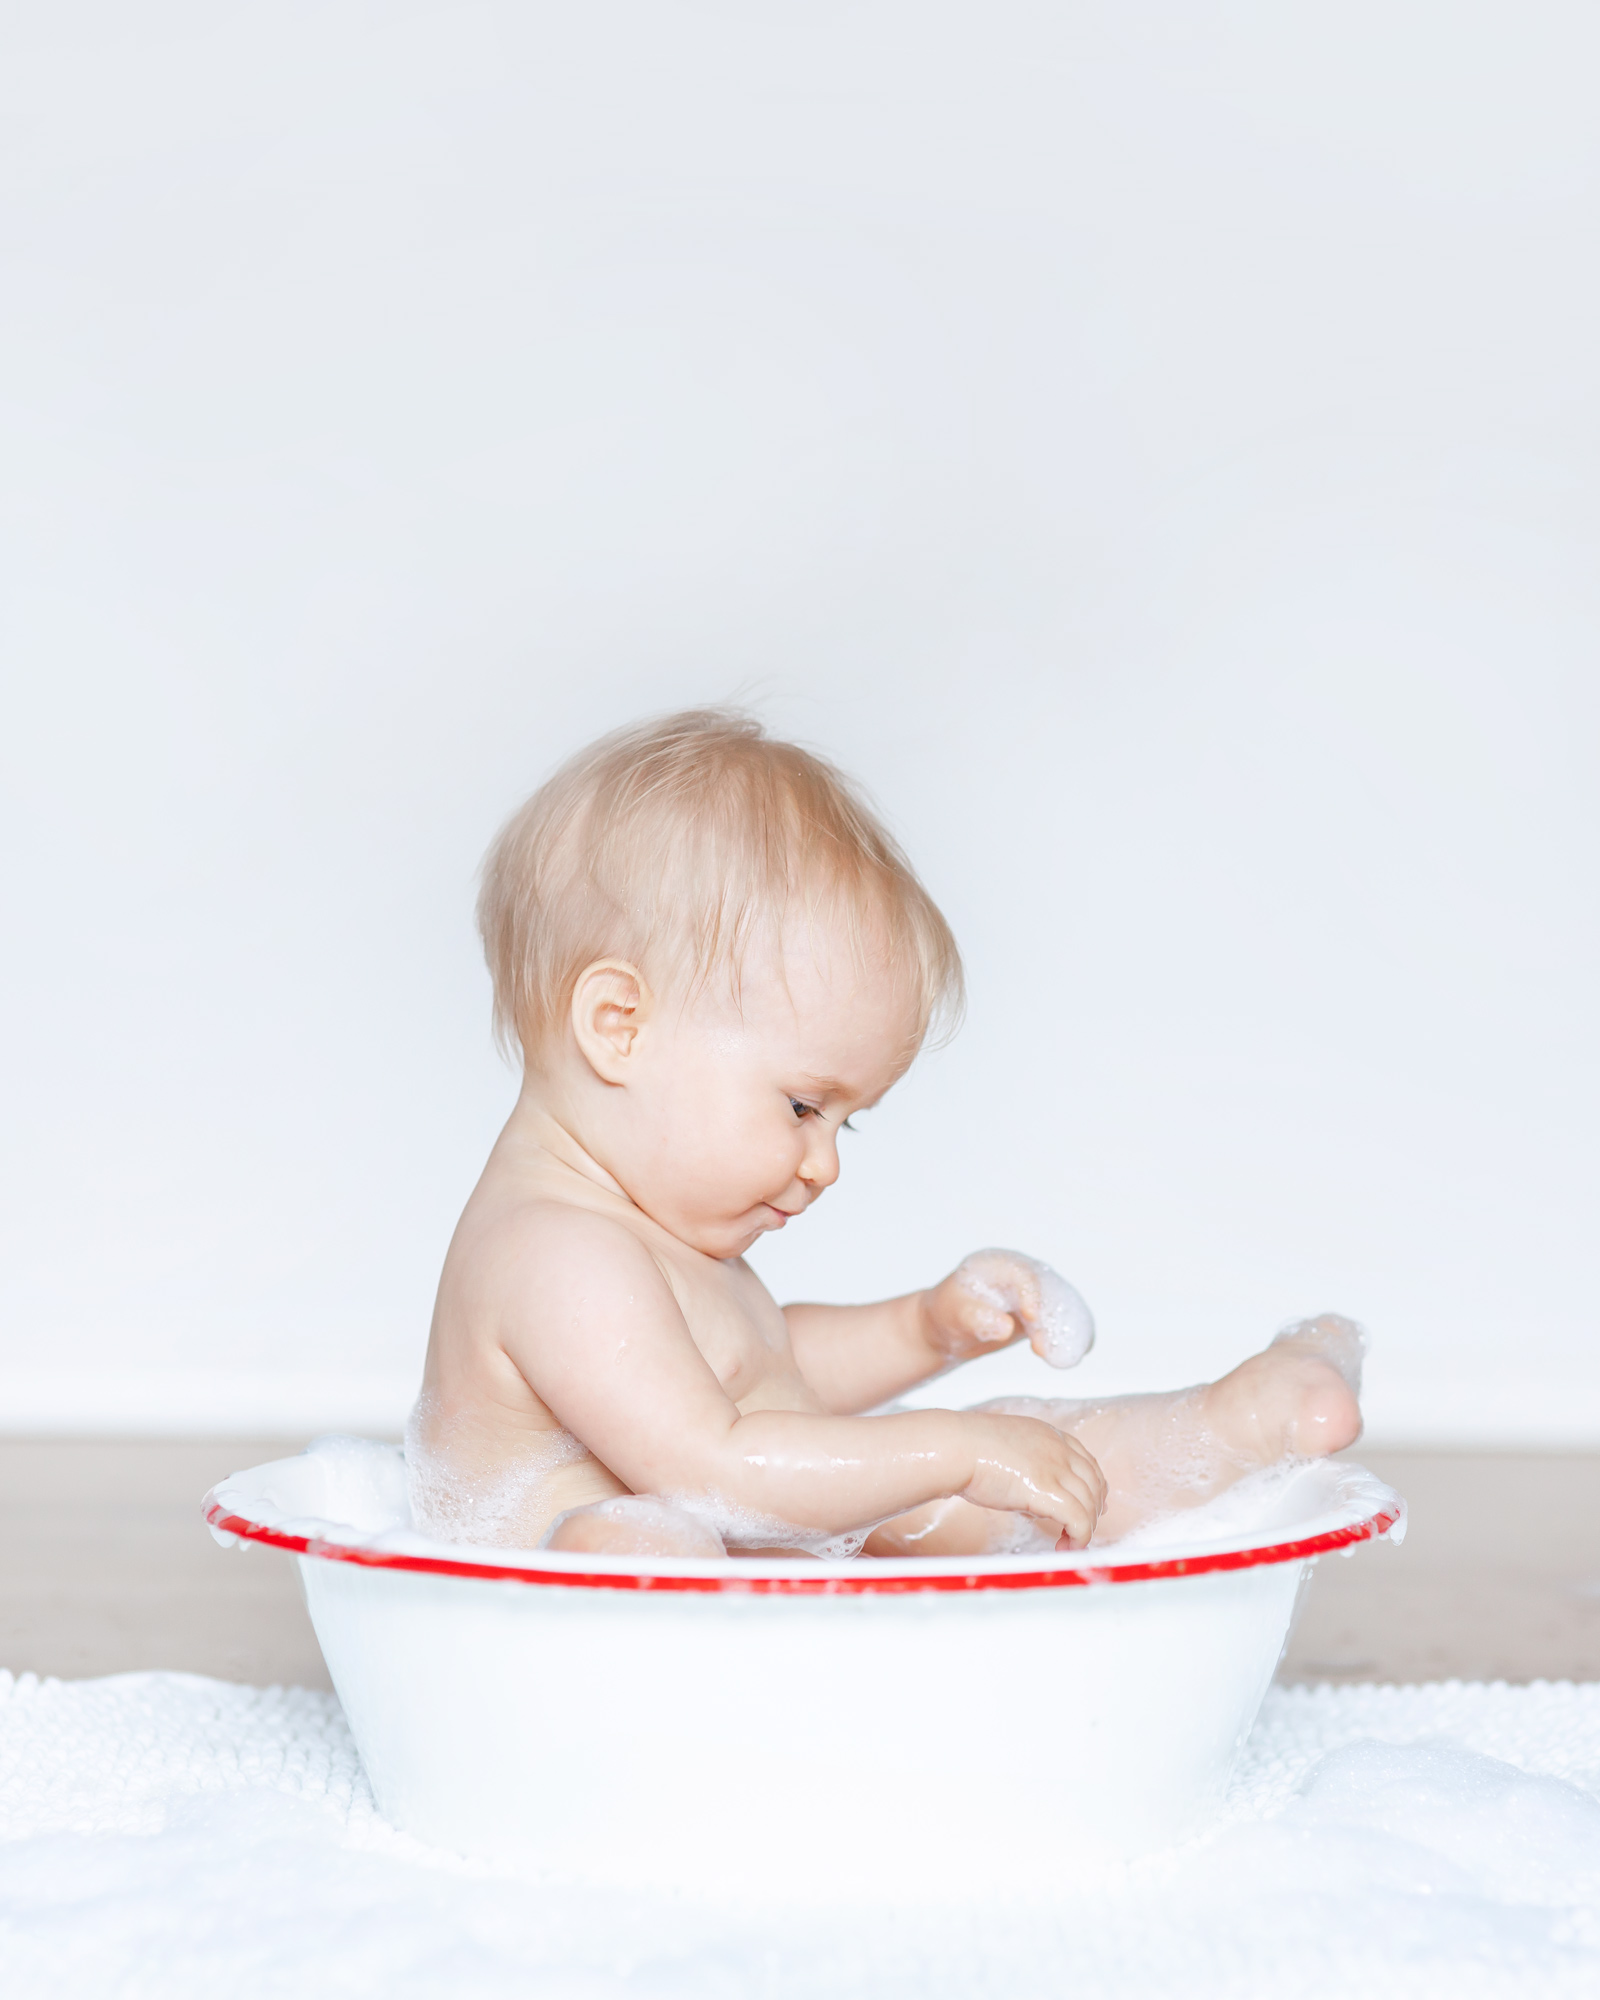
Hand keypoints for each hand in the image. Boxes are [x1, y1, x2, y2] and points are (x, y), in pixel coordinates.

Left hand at [920, 1249, 1095, 1369]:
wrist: (948, 1327)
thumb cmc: (949, 1313)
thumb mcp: (955, 1314)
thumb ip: (978, 1318)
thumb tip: (1005, 1326)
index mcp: (997, 1265)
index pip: (1023, 1275)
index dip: (1032, 1294)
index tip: (1032, 1318)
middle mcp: (1020, 1275)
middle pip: (1048, 1290)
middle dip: (1051, 1318)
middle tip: (1044, 1348)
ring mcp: (1033, 1294)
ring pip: (1059, 1307)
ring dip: (1063, 1330)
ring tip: (1059, 1358)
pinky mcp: (1039, 1314)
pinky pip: (1059, 1322)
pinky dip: (1067, 1337)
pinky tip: (1070, 1355)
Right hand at [959, 1413, 1106, 1549]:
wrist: (955, 1447)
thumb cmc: (968, 1448)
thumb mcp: (1008, 1448)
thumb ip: (1027, 1465)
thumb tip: (1030, 1494)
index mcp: (1050, 1436)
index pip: (1087, 1462)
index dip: (1095, 1487)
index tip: (1093, 1504)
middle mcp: (1059, 1449)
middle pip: (1095, 1483)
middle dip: (1095, 1509)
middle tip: (1083, 1530)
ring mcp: (1055, 1469)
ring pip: (1090, 1504)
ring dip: (1086, 1528)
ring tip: (1069, 1544)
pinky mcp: (1047, 1491)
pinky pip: (1078, 1519)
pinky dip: (1080, 1537)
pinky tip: (1065, 1547)